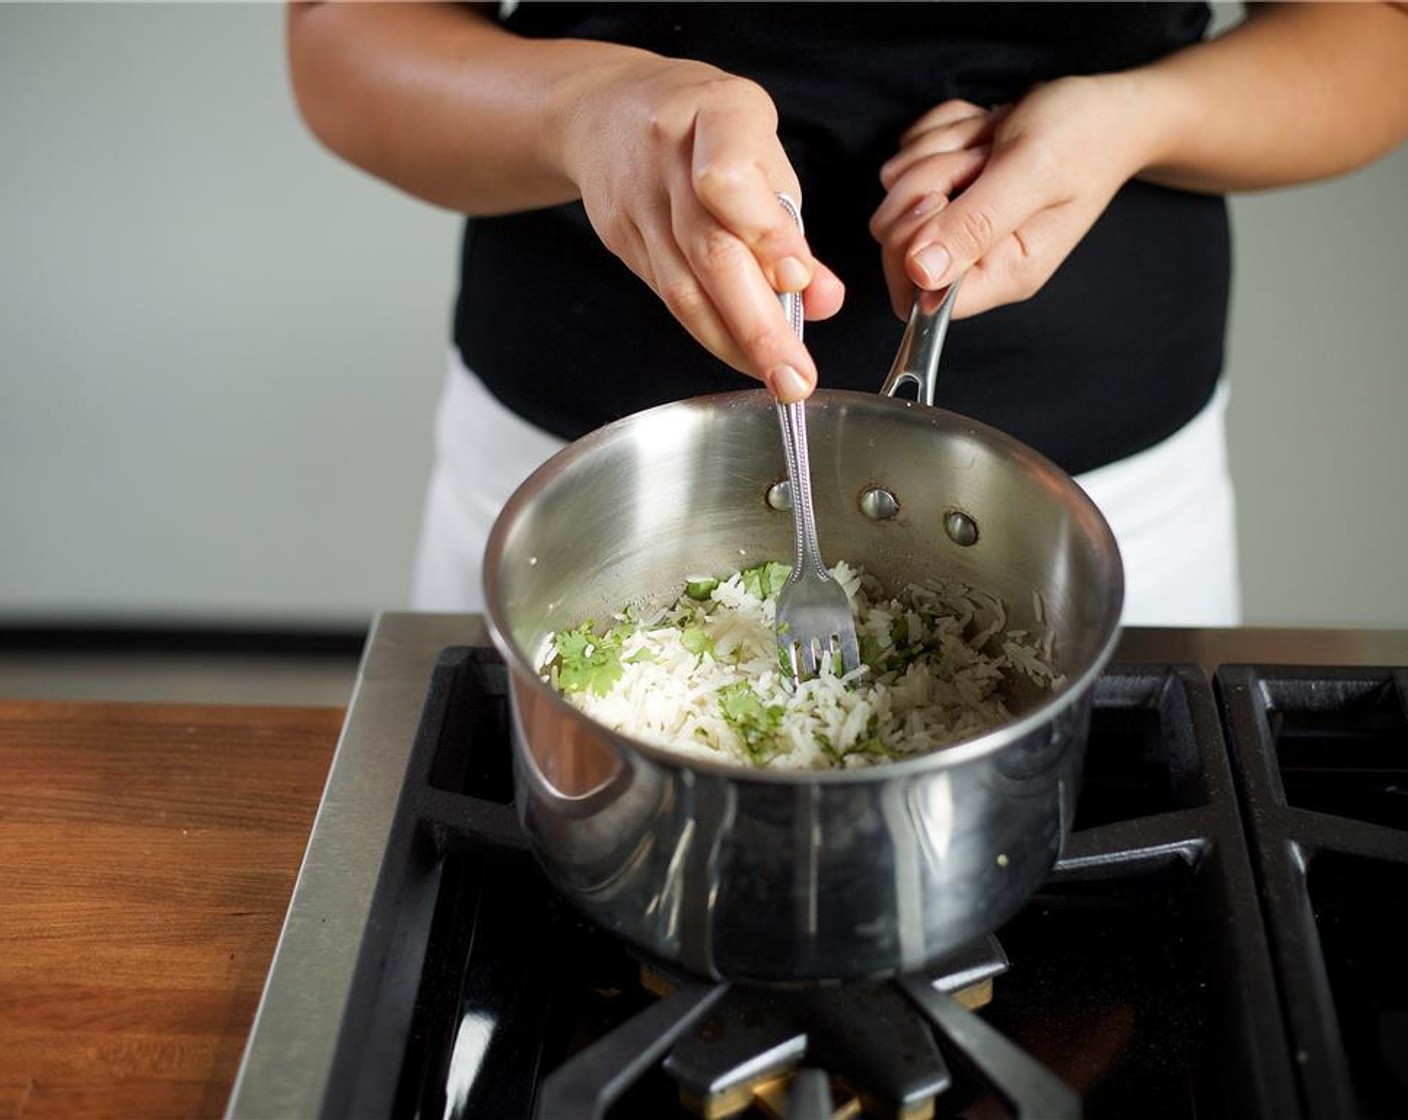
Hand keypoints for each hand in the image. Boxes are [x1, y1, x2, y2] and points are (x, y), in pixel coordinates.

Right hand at [559, 56, 844, 399]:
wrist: (605, 112)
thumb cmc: (705, 131)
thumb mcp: (762, 154)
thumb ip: (793, 228)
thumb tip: (825, 300)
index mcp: (719, 112)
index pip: (731, 178)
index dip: (765, 232)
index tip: (797, 279)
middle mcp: (669, 154)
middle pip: (711, 250)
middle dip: (760, 324)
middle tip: (796, 375)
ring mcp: (637, 199)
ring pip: (685, 286)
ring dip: (737, 344)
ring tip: (780, 380)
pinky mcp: (620, 237)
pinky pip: (670, 297)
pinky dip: (713, 333)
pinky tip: (744, 356)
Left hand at [868, 75, 1153, 319]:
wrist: (1104, 106)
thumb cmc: (1082, 136)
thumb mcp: (1032, 172)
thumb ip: (976, 224)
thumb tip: (922, 274)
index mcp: (1001, 272)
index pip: (918, 297)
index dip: (912, 247)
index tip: (942, 200)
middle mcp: (974, 257)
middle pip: (895, 237)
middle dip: (926, 181)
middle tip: (982, 158)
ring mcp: (955, 222)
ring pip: (895, 191)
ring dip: (938, 149)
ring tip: (992, 142)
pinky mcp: (944, 187)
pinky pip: (905, 156)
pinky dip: (939, 131)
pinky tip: (984, 130)